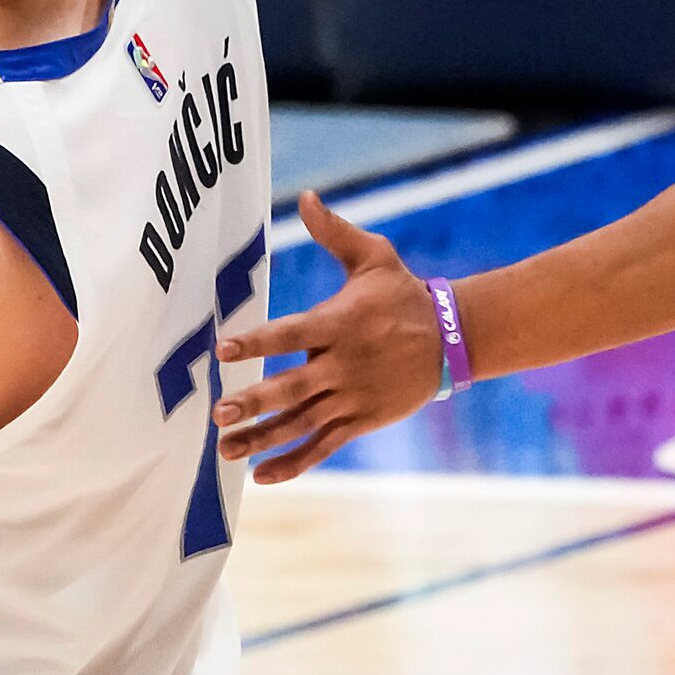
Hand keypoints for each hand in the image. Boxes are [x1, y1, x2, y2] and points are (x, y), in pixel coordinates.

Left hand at [211, 190, 441, 482]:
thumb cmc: (403, 293)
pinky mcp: (362, 421)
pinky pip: (324, 446)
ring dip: (263, 439)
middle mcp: (345, 365)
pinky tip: (262, 477)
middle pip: (294, 387)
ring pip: (303, 423)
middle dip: (256, 402)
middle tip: (220, 412)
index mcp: (341, 323)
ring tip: (226, 449)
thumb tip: (305, 197)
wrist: (454, 339)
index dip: (258, 342)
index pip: (291, 334)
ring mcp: (353, 397)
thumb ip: (334, 232)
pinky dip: (294, 463)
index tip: (224, 348)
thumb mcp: (375, 256)